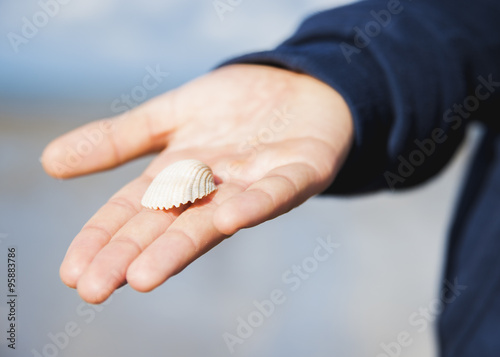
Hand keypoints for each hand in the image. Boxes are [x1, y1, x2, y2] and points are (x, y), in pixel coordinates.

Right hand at [42, 64, 352, 302]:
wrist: (296, 85)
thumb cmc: (233, 106)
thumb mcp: (170, 116)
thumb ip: (119, 140)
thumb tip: (50, 162)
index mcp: (183, 178)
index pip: (135, 211)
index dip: (104, 238)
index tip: (73, 272)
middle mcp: (215, 190)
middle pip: (168, 225)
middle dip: (133, 256)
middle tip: (96, 290)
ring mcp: (258, 183)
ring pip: (215, 219)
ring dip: (181, 246)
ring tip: (144, 275)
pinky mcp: (302, 170)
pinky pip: (278, 191)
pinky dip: (255, 205)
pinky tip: (228, 218)